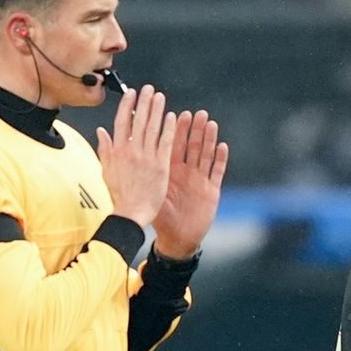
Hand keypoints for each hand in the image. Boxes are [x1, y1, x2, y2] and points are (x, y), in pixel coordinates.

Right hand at [96, 86, 175, 227]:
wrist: (131, 212)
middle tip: (149, 89)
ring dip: (157, 110)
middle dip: (144, 102)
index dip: (127, 105)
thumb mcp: (106, 170)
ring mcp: (147, 156)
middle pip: (139, 120)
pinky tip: (172, 117)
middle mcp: (132, 150)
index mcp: (118, 150)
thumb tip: (100, 131)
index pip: (122, 121)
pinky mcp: (161, 165)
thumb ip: (105, 148)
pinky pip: (165, 142)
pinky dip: (168, 129)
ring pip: (152, 127)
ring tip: (160, 97)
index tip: (132, 93)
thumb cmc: (120, 195)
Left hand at [153, 109, 230, 259]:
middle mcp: (186, 172)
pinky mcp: (211, 190)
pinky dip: (220, 159)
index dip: (175, 130)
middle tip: (198, 113)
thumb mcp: (149, 192)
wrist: (177, 237)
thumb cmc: (162, 216)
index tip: (176, 114)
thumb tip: (127, 153)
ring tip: (211, 123)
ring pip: (205, 155)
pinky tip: (222, 146)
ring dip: (209, 139)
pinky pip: (216, 172)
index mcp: (170, 170)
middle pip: (192, 146)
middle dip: (195, 129)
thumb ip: (139, 171)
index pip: (173, 145)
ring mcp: (200, 180)